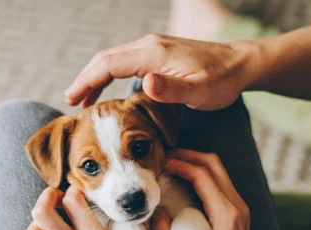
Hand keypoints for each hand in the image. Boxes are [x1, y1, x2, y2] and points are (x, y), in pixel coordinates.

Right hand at [64, 34, 254, 109]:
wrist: (240, 64)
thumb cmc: (222, 81)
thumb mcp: (199, 90)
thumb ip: (171, 88)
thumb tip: (144, 82)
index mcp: (153, 54)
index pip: (109, 64)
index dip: (87, 81)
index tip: (71, 99)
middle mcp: (149, 46)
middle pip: (105, 59)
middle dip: (85, 79)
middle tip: (70, 102)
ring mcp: (153, 48)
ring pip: (113, 59)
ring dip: (95, 77)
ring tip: (83, 100)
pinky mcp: (158, 54)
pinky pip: (125, 62)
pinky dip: (109, 75)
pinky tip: (109, 90)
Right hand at [162, 149, 255, 229]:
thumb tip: (152, 209)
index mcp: (226, 214)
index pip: (203, 174)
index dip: (180, 163)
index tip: (161, 163)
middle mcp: (236, 205)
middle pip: (214, 164)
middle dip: (189, 155)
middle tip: (165, 157)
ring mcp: (239, 207)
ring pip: (218, 170)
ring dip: (195, 163)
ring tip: (172, 164)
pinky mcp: (237, 212)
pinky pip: (219, 182)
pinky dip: (201, 174)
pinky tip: (183, 180)